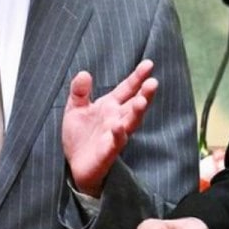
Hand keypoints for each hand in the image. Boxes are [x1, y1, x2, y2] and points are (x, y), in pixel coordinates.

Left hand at [61, 59, 157, 196]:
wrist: (75, 164)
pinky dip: (118, 134)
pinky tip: (118, 126)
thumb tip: (83, 73)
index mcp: (110, 106)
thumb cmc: (80, 136)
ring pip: (130, 122)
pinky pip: (115, 142)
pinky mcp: (108, 151)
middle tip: (153, 82)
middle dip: (144, 94)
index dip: (137, 77)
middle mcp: (117, 118)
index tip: (149, 64)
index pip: (127, 89)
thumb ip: (79, 91)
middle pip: (134, 104)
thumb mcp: (75, 109)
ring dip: (137, 112)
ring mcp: (114, 135)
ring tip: (142, 101)